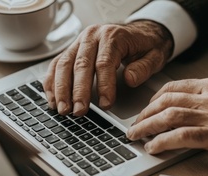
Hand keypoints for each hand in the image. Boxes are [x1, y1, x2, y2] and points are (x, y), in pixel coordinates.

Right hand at [43, 20, 173, 115]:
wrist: (139, 32)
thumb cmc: (144, 46)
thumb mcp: (154, 55)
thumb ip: (144, 68)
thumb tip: (130, 79)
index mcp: (113, 36)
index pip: (105, 62)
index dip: (104, 85)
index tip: (105, 105)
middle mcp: (92, 36)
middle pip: (80, 64)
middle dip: (78, 91)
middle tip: (79, 111)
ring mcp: (79, 42)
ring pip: (64, 64)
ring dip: (61, 89)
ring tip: (63, 110)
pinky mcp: (71, 50)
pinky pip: (56, 65)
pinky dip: (52, 83)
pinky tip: (53, 100)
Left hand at [127, 78, 207, 164]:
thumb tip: (196, 110)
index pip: (175, 87)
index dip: (154, 99)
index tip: (147, 108)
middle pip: (167, 101)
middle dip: (145, 113)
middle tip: (135, 125)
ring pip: (170, 116)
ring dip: (148, 126)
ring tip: (137, 136)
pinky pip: (183, 136)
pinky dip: (164, 141)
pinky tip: (154, 147)